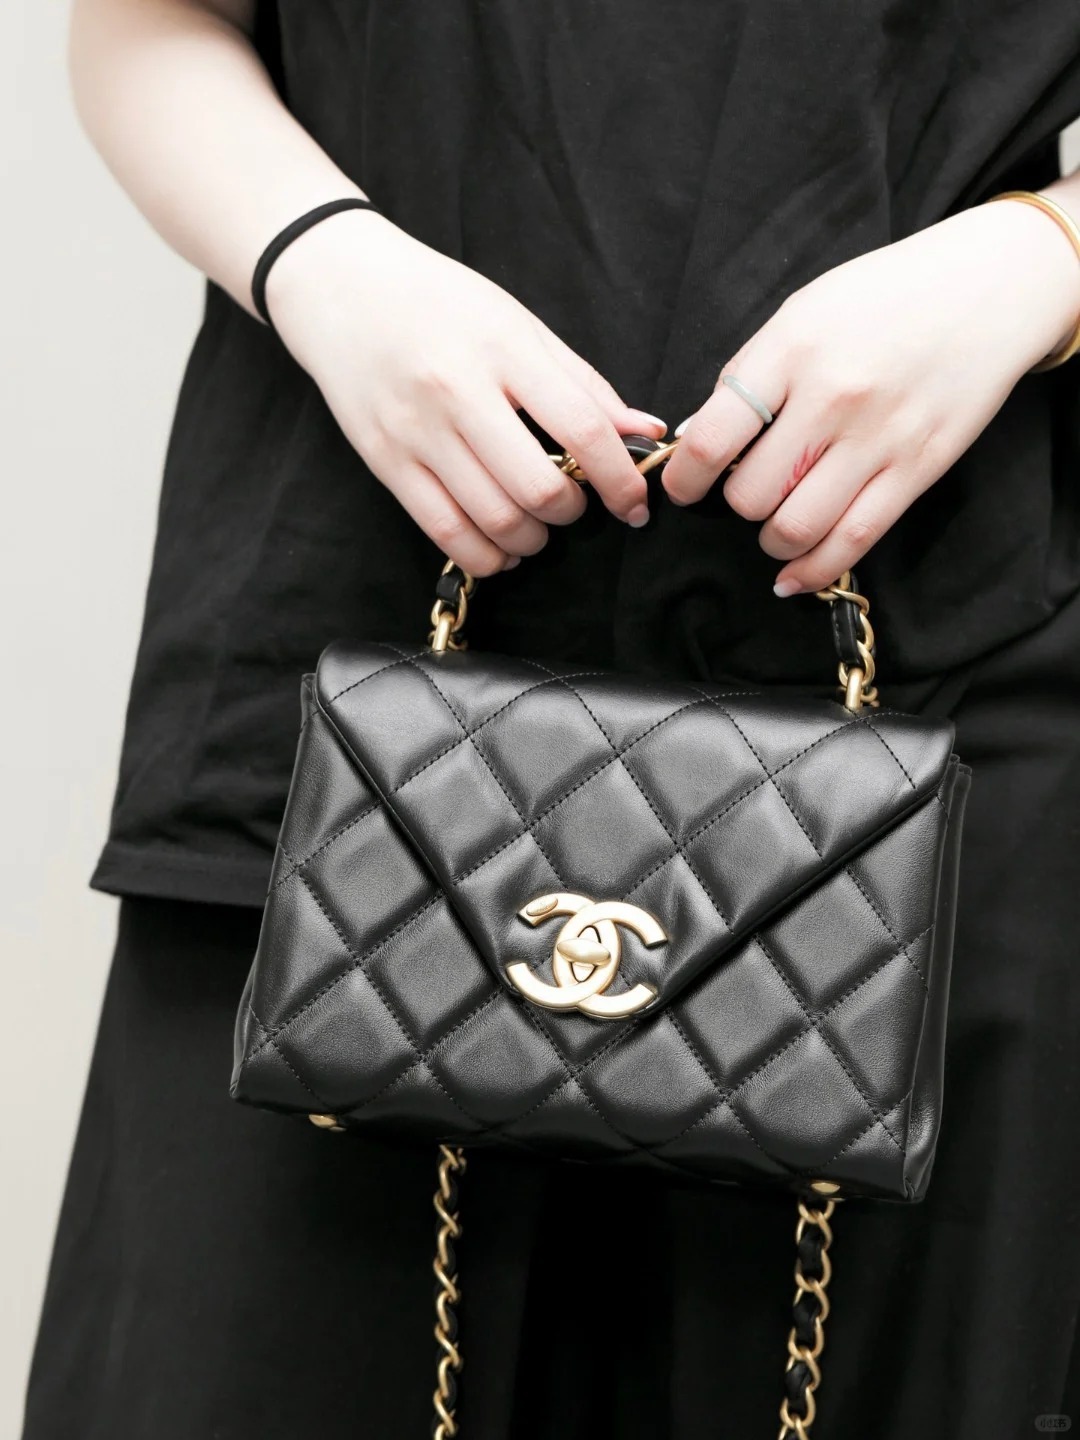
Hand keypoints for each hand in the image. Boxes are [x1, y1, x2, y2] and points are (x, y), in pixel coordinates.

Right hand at [266, 211, 664, 574]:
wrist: (341, 288)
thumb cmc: (440, 303)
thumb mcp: (518, 325)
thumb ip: (582, 384)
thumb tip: (645, 432)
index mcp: (503, 349)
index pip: (582, 429)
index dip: (620, 479)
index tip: (634, 504)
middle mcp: (457, 391)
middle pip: (538, 488)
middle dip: (571, 513)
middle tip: (574, 506)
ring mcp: (416, 431)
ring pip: (494, 520)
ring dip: (532, 540)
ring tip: (538, 528)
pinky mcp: (385, 461)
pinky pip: (445, 532)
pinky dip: (485, 555)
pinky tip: (500, 548)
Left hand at [662, 197, 1079, 594]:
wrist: (989, 288)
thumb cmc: (885, 297)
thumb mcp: (804, 312)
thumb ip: (752, 375)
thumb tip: (697, 438)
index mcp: (792, 350)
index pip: (712, 440)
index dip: (684, 480)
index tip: (682, 487)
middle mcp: (833, 398)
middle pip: (750, 494)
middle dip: (736, 503)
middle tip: (748, 488)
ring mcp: (878, 439)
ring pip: (793, 528)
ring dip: (771, 540)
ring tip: (774, 525)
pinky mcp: (916, 471)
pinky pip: (850, 542)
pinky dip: (811, 570)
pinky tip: (791, 575)